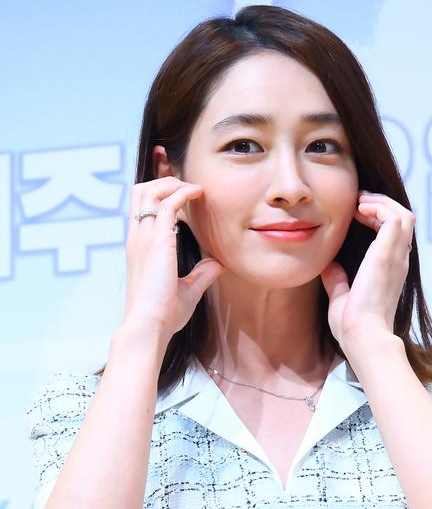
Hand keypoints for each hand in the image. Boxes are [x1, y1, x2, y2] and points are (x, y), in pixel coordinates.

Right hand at [123, 176, 224, 343]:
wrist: (150, 326)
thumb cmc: (163, 314)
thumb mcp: (187, 290)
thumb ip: (201, 274)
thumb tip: (218, 263)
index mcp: (138, 247)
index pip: (140, 207)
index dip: (158, 193)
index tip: (182, 194)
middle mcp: (138, 238)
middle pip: (139, 191)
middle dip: (164, 181)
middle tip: (188, 188)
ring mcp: (144, 238)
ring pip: (149, 190)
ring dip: (172, 183)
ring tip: (193, 189)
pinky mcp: (158, 242)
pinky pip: (169, 204)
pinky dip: (183, 193)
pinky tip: (198, 194)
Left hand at [320, 191, 414, 348]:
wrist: (362, 336)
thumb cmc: (352, 325)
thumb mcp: (341, 297)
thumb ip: (337, 280)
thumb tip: (328, 265)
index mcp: (390, 271)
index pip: (395, 236)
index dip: (378, 218)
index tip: (357, 213)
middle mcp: (399, 262)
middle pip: (403, 220)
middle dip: (382, 205)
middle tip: (359, 201)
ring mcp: (397, 257)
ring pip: (403, 215)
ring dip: (382, 203)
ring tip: (360, 202)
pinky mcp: (388, 254)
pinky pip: (394, 218)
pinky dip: (379, 207)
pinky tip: (359, 210)